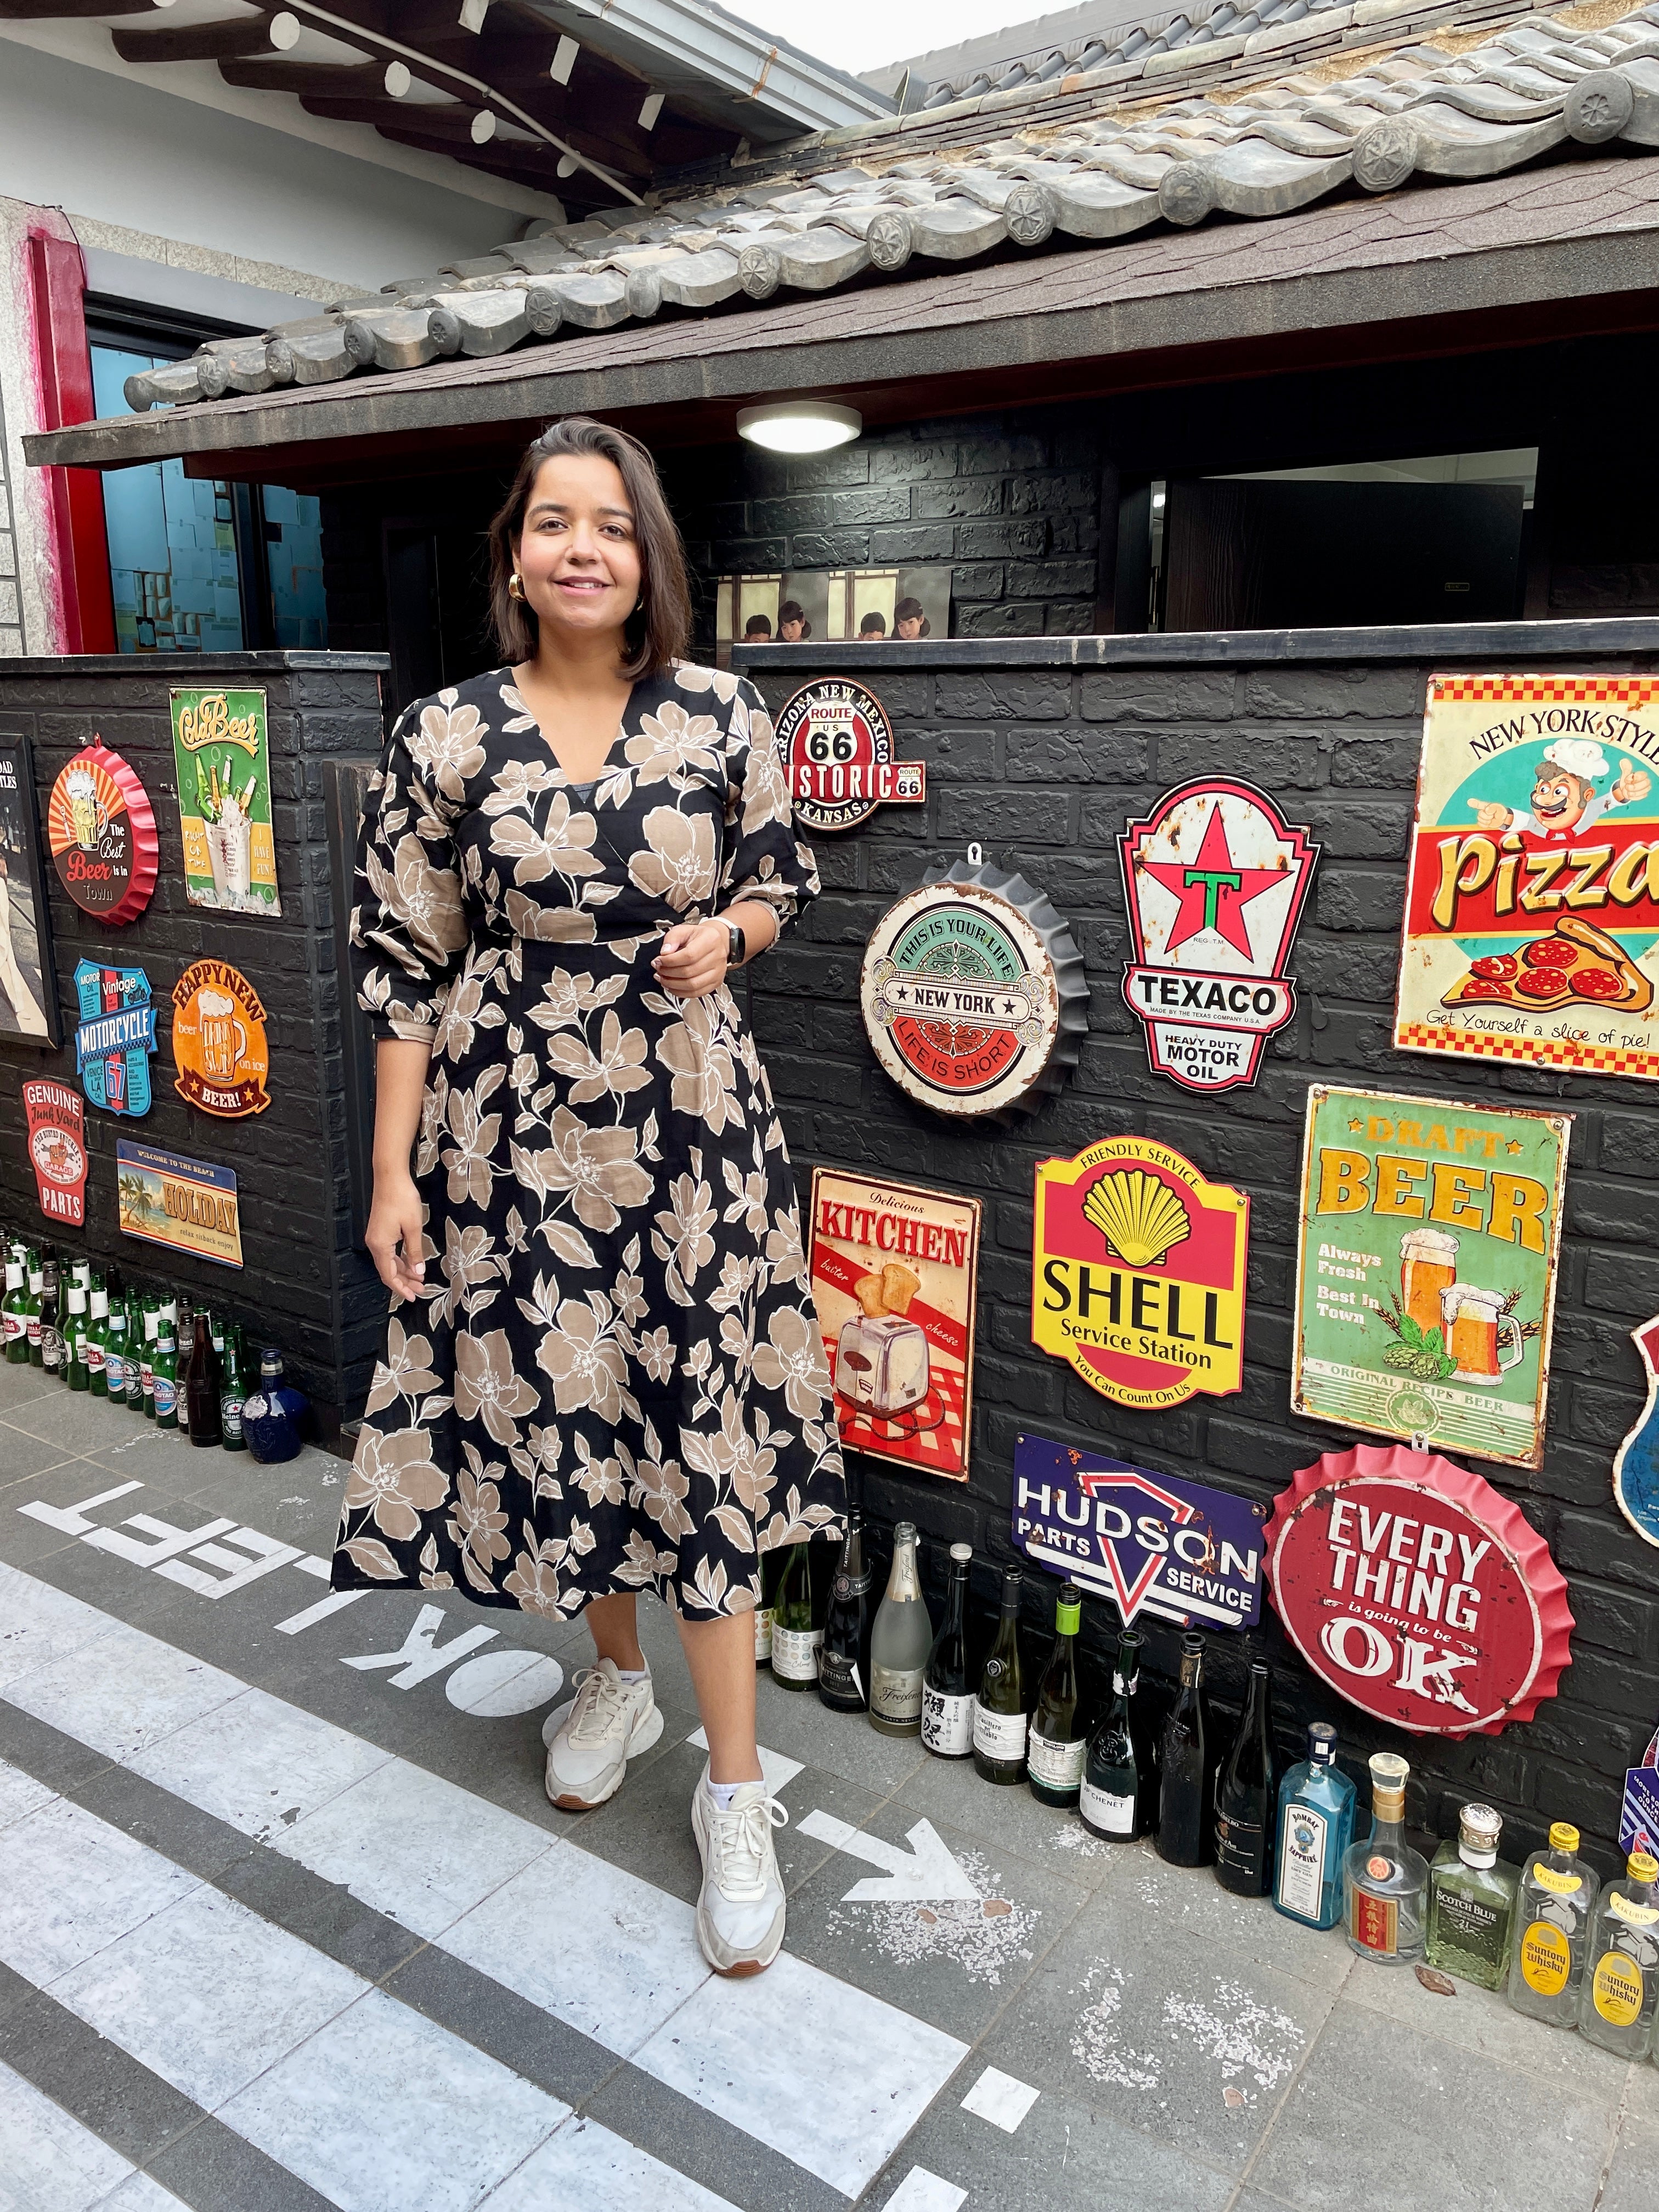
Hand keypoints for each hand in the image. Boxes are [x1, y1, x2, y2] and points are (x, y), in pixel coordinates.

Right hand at [366, 1169, 426, 1300]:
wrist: (390, 1177)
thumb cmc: (402, 1199)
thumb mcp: (413, 1227)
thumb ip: (415, 1252)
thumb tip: (418, 1271)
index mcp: (380, 1245)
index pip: (389, 1275)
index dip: (401, 1288)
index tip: (414, 1297)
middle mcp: (374, 1243)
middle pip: (388, 1271)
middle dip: (404, 1282)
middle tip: (420, 1290)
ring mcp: (376, 1237)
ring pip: (389, 1262)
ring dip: (403, 1271)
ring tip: (419, 1278)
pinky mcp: (380, 1230)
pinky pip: (389, 1252)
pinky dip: (400, 1259)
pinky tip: (411, 1263)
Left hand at [653, 918, 729, 998]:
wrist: (713, 943)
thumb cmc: (698, 936)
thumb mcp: (683, 929)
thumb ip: (672, 938)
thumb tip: (665, 952)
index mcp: (711, 940)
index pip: (689, 955)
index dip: (670, 961)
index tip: (658, 960)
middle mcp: (718, 957)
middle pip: (689, 972)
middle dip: (668, 972)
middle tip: (658, 969)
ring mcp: (718, 972)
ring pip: (693, 985)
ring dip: (673, 984)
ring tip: (662, 978)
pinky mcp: (716, 983)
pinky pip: (696, 993)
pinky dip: (680, 992)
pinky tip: (671, 986)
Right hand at [1469, 800, 1512, 830]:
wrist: (1503, 820)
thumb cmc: (1501, 812)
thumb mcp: (1499, 809)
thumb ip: (1492, 808)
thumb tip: (1486, 810)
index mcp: (1486, 806)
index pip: (1479, 804)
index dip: (1474, 803)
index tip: (1469, 801)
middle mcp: (1483, 811)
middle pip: (1480, 814)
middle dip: (1487, 816)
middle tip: (1493, 816)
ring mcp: (1482, 817)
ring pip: (1479, 819)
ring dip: (1486, 821)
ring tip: (1492, 819)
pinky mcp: (1482, 822)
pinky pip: (1479, 824)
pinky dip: (1485, 825)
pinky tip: (1489, 823)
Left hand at [1614, 761, 1650, 805]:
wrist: (1624, 788)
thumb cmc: (1626, 780)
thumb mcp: (1625, 774)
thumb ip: (1626, 768)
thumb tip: (1623, 760)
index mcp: (1642, 774)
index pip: (1643, 775)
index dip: (1634, 778)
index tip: (1626, 780)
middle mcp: (1646, 781)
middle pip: (1646, 783)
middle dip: (1634, 786)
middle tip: (1626, 786)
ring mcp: (1646, 788)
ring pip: (1644, 791)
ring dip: (1633, 792)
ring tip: (1626, 791)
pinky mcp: (1644, 794)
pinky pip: (1641, 797)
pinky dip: (1633, 797)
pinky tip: (1629, 795)